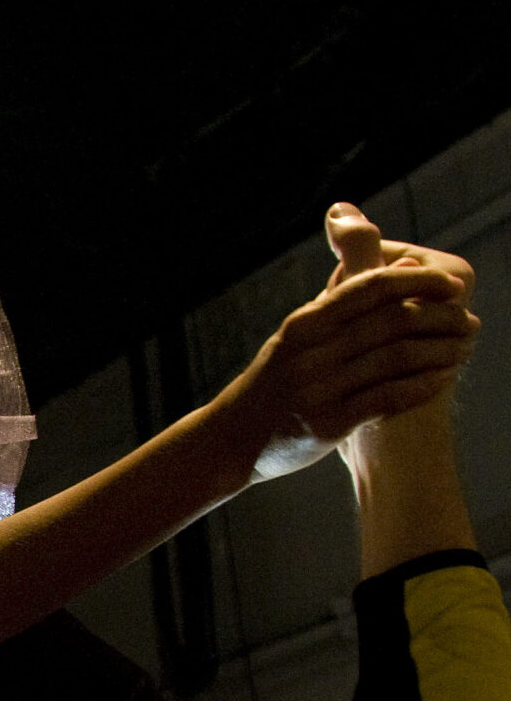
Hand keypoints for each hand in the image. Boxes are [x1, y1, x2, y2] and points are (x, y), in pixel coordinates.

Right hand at [208, 204, 476, 483]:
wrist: (231, 439)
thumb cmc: (279, 381)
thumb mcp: (303, 333)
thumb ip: (350, 298)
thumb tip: (405, 260)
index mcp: (305, 323)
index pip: (370, 287)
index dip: (419, 281)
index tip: (452, 285)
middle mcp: (309, 352)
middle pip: (390, 322)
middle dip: (441, 319)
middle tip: (469, 322)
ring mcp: (316, 389)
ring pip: (396, 359)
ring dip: (440, 353)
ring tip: (463, 351)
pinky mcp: (326, 423)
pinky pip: (387, 398)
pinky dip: (422, 386)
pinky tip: (441, 380)